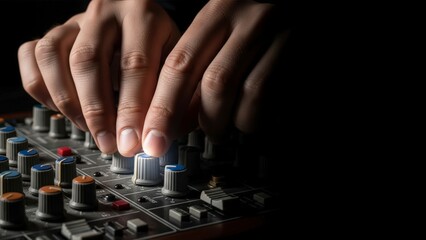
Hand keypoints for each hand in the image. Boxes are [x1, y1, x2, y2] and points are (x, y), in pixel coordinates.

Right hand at [18, 0, 180, 154]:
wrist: (143, 24)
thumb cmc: (162, 50)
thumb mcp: (177, 66)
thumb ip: (173, 97)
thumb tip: (158, 140)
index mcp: (144, 14)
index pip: (135, 65)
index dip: (132, 111)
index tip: (132, 143)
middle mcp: (106, 10)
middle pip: (88, 61)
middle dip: (97, 112)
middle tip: (109, 143)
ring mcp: (76, 19)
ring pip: (52, 56)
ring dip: (67, 101)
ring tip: (89, 127)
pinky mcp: (55, 31)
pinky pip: (31, 54)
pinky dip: (42, 86)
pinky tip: (64, 106)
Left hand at [141, 0, 289, 156]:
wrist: (299, 10)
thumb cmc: (261, 27)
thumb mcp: (228, 32)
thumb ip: (203, 62)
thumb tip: (174, 112)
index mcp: (221, 11)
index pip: (179, 60)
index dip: (160, 104)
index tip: (149, 134)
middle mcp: (246, 18)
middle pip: (202, 77)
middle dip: (175, 117)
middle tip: (164, 142)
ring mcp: (274, 33)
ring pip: (232, 89)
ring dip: (218, 121)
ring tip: (216, 130)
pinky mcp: (295, 50)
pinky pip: (265, 95)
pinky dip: (250, 117)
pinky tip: (247, 120)